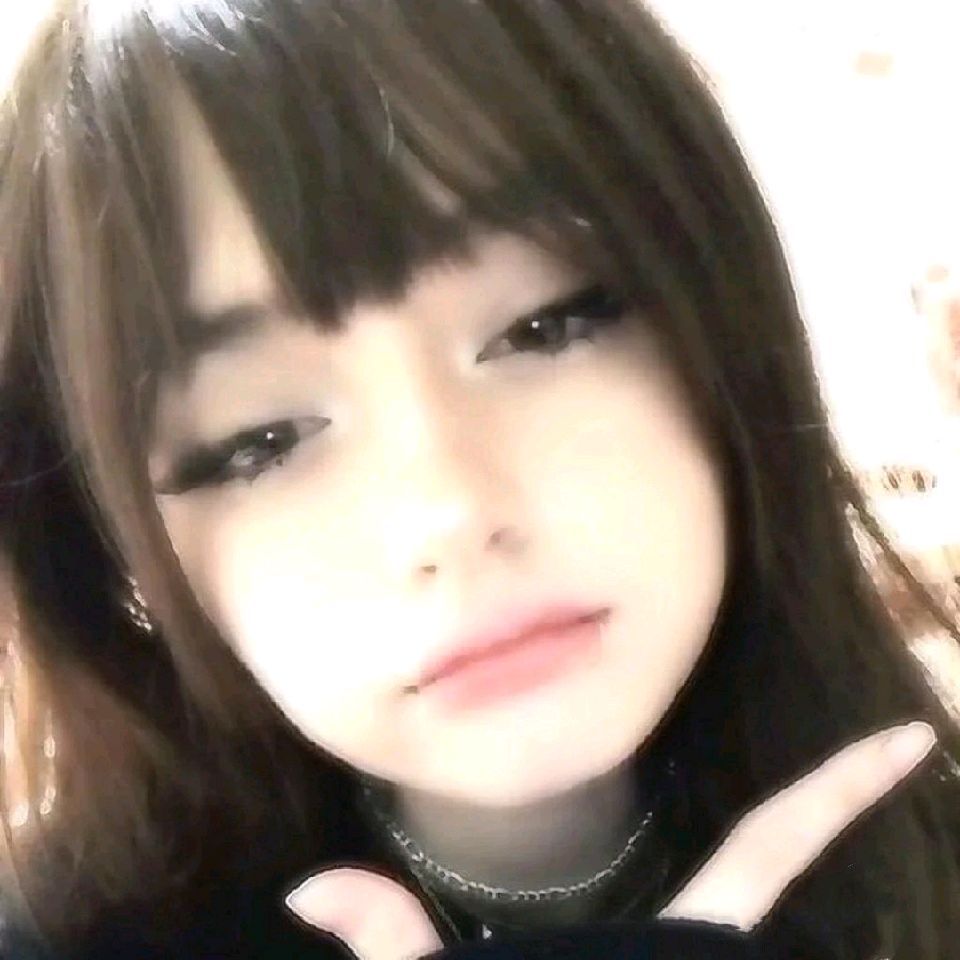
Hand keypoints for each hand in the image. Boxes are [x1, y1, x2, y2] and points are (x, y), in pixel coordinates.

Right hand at [283, 720, 936, 959]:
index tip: (909, 740)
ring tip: (796, 817)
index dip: (836, 794)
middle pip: (773, 887)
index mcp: (673, 956)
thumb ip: (396, 947)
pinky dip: (728, 912)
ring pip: (748, 927)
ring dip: (760, 881)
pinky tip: (714, 901)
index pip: (761, 853)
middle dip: (812, 821)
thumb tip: (315, 884)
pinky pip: (714, 953)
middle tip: (865, 758)